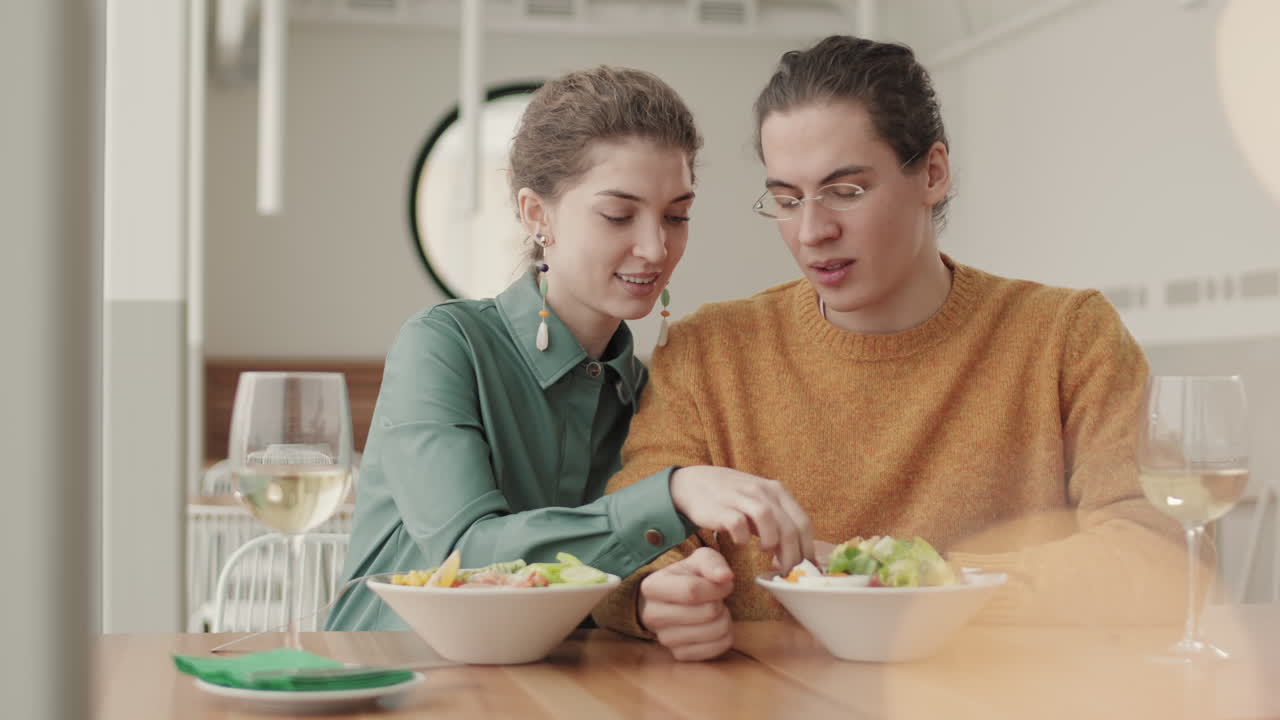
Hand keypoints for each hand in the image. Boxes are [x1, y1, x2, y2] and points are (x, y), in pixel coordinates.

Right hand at [640, 547, 735, 660]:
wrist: (676, 600)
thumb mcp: (700, 560)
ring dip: (725, 619)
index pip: (692, 590)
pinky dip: (725, 636)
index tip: (722, 583)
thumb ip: (713, 563)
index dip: (716, 587)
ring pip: (714, 632)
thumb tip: (725, 577)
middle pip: (707, 613)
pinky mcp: (679, 655)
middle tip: (715, 598)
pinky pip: (716, 649)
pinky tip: (713, 626)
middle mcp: (652, 616)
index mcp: (652, 587)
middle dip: (720, 602)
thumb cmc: (689, 576)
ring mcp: (664, 639)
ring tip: (713, 610)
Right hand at [669, 466, 814, 571]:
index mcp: (778, 492)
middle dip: (792, 555)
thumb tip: (798, 555)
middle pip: (789, 527)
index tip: (805, 568)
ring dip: (770, 543)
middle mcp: (763, 492)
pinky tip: (740, 541)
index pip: (803, 523)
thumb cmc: (734, 500)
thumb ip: (779, 523)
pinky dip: (743, 537)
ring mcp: (742, 497)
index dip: (806, 549)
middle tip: (786, 571)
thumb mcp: (761, 504)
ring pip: (768, 521)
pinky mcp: (722, 507)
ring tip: (765, 552)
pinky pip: (738, 524)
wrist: (696, 483)